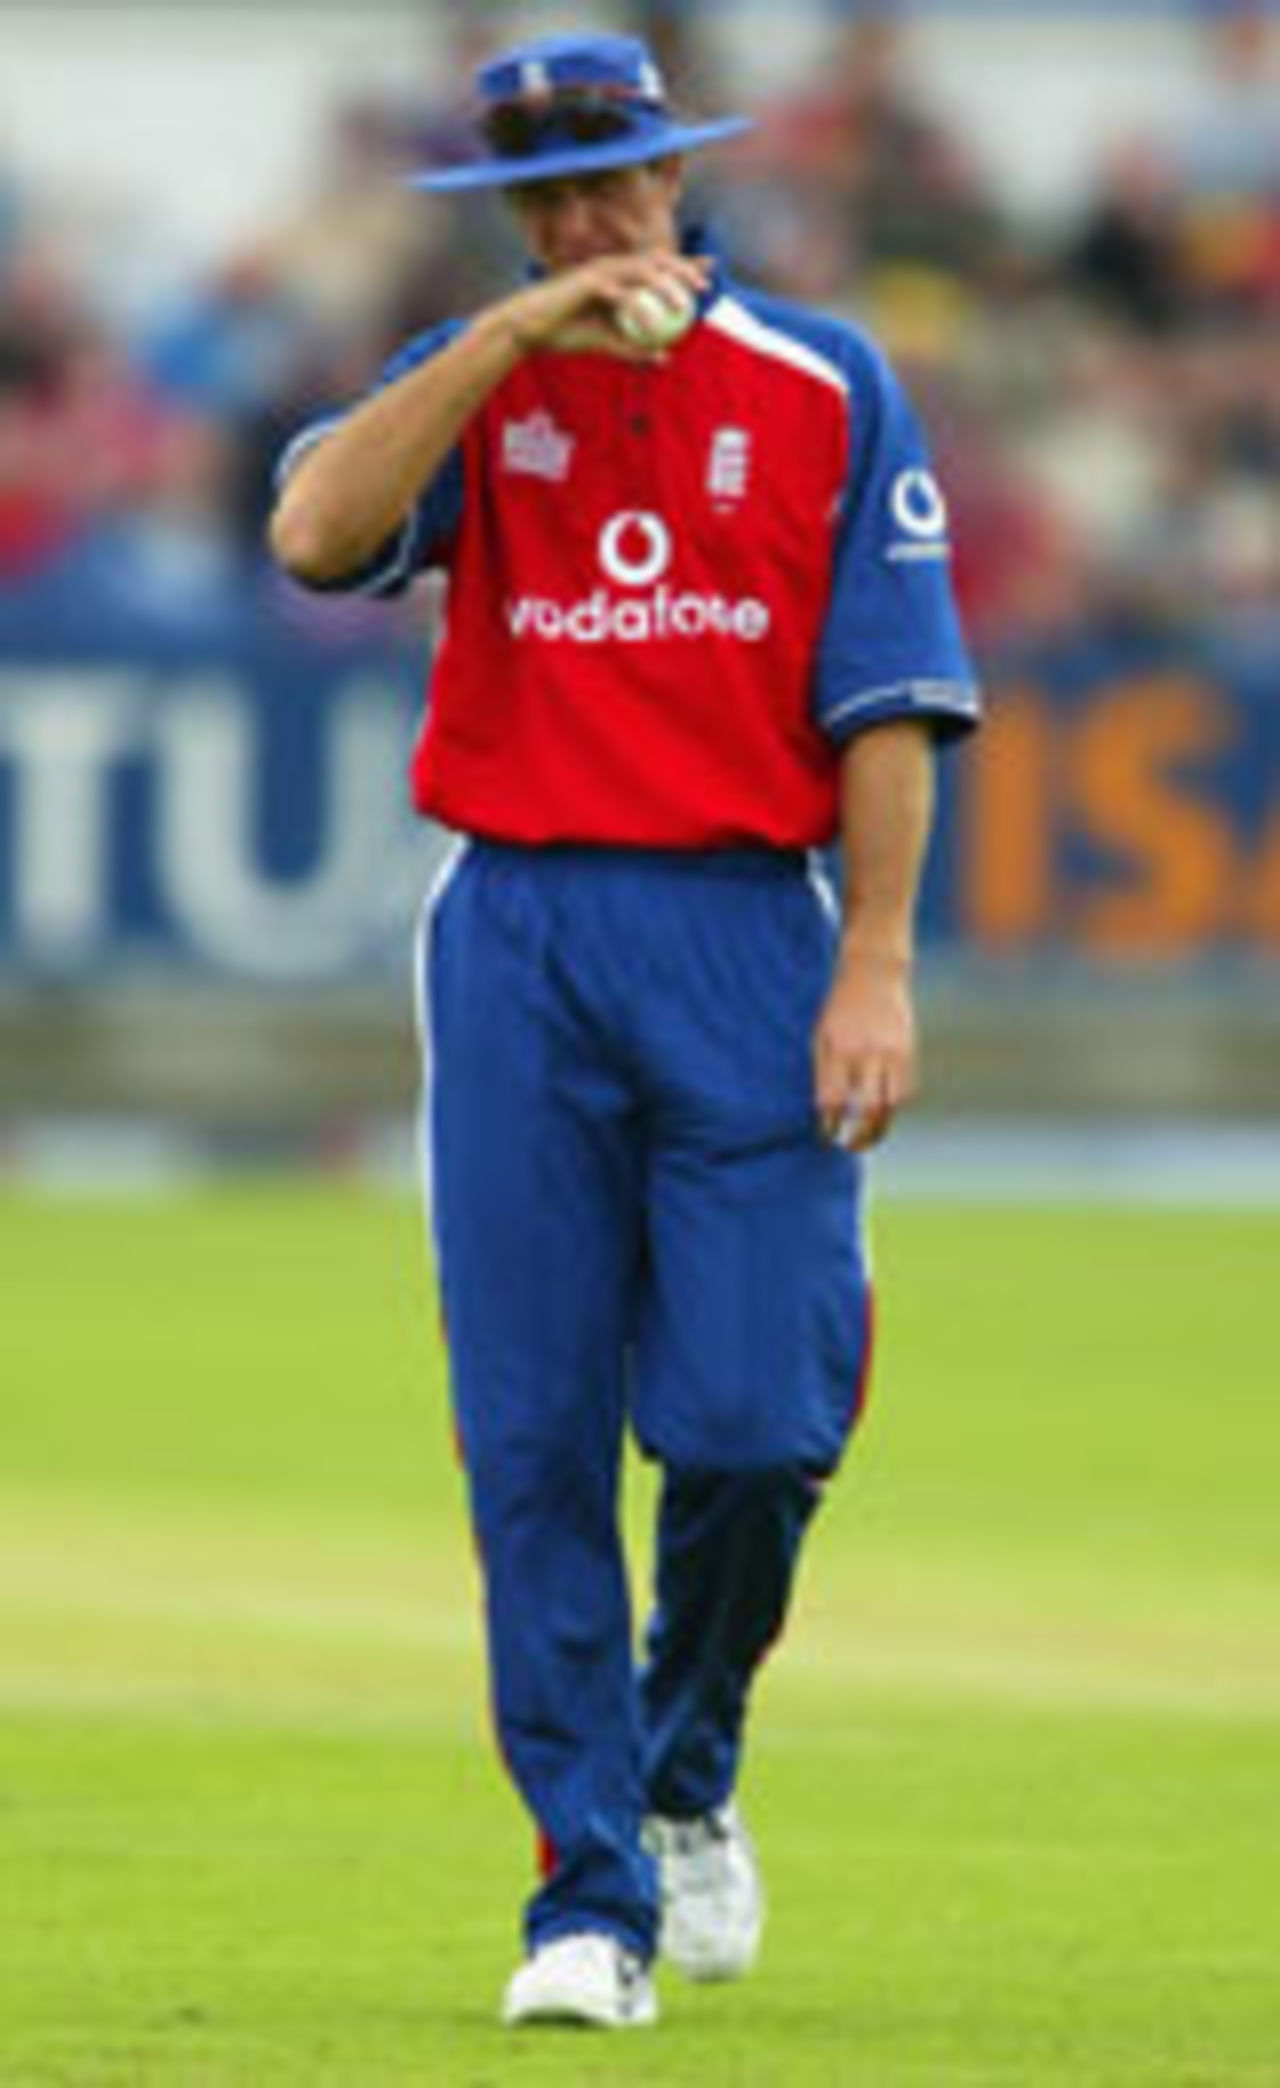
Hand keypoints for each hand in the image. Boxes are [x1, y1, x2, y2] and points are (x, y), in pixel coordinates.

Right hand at [492, 252, 710, 360]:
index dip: (685, 266)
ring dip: (667, 286)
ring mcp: (601, 270)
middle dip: (683, 269)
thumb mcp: (606, 344)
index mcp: (617, 275)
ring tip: (686, 305)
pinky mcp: (589, 281)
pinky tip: (653, 326)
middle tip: (704, 287)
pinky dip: (639, 311)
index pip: (657, 267)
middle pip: (656, 261)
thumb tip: (665, 359)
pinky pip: (622, 296)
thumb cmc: (564, 334)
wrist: (529, 330)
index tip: (709, 275)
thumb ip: (635, 350)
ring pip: (642, 272)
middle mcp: (611, 266)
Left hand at [812, 950, 917, 1152]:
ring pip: (891, 1104)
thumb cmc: (839, 1008)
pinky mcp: (908, 1050)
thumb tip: (827, 1111)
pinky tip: (884, 1111)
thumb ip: (823, 1071)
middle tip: (850, 1146)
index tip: (827, 1135)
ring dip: (881, 1127)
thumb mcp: (821, 1034)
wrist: (873, 972)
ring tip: (869, 1137)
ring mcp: (890, 1052)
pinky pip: (905, 1090)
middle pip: (867, 1108)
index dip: (830, 1124)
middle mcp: (866, 1052)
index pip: (834, 1100)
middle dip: (859, 1135)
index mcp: (838, 1048)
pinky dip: (894, 1106)